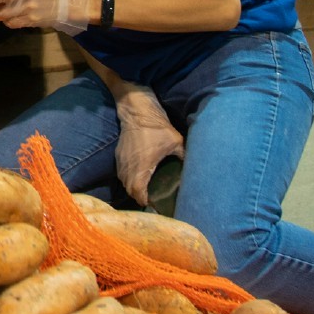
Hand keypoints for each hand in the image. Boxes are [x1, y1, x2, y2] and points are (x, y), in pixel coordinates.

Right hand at [114, 86, 184, 205]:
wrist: (137, 111)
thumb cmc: (156, 127)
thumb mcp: (176, 142)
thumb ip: (184, 156)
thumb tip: (195, 166)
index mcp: (141, 166)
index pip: (137, 191)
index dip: (144, 200)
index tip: (152, 203)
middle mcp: (128, 166)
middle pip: (129, 189)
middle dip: (138, 195)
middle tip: (151, 198)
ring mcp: (121, 160)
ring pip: (123, 180)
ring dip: (132, 187)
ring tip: (145, 189)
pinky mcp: (119, 154)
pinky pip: (121, 171)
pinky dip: (128, 177)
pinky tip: (138, 175)